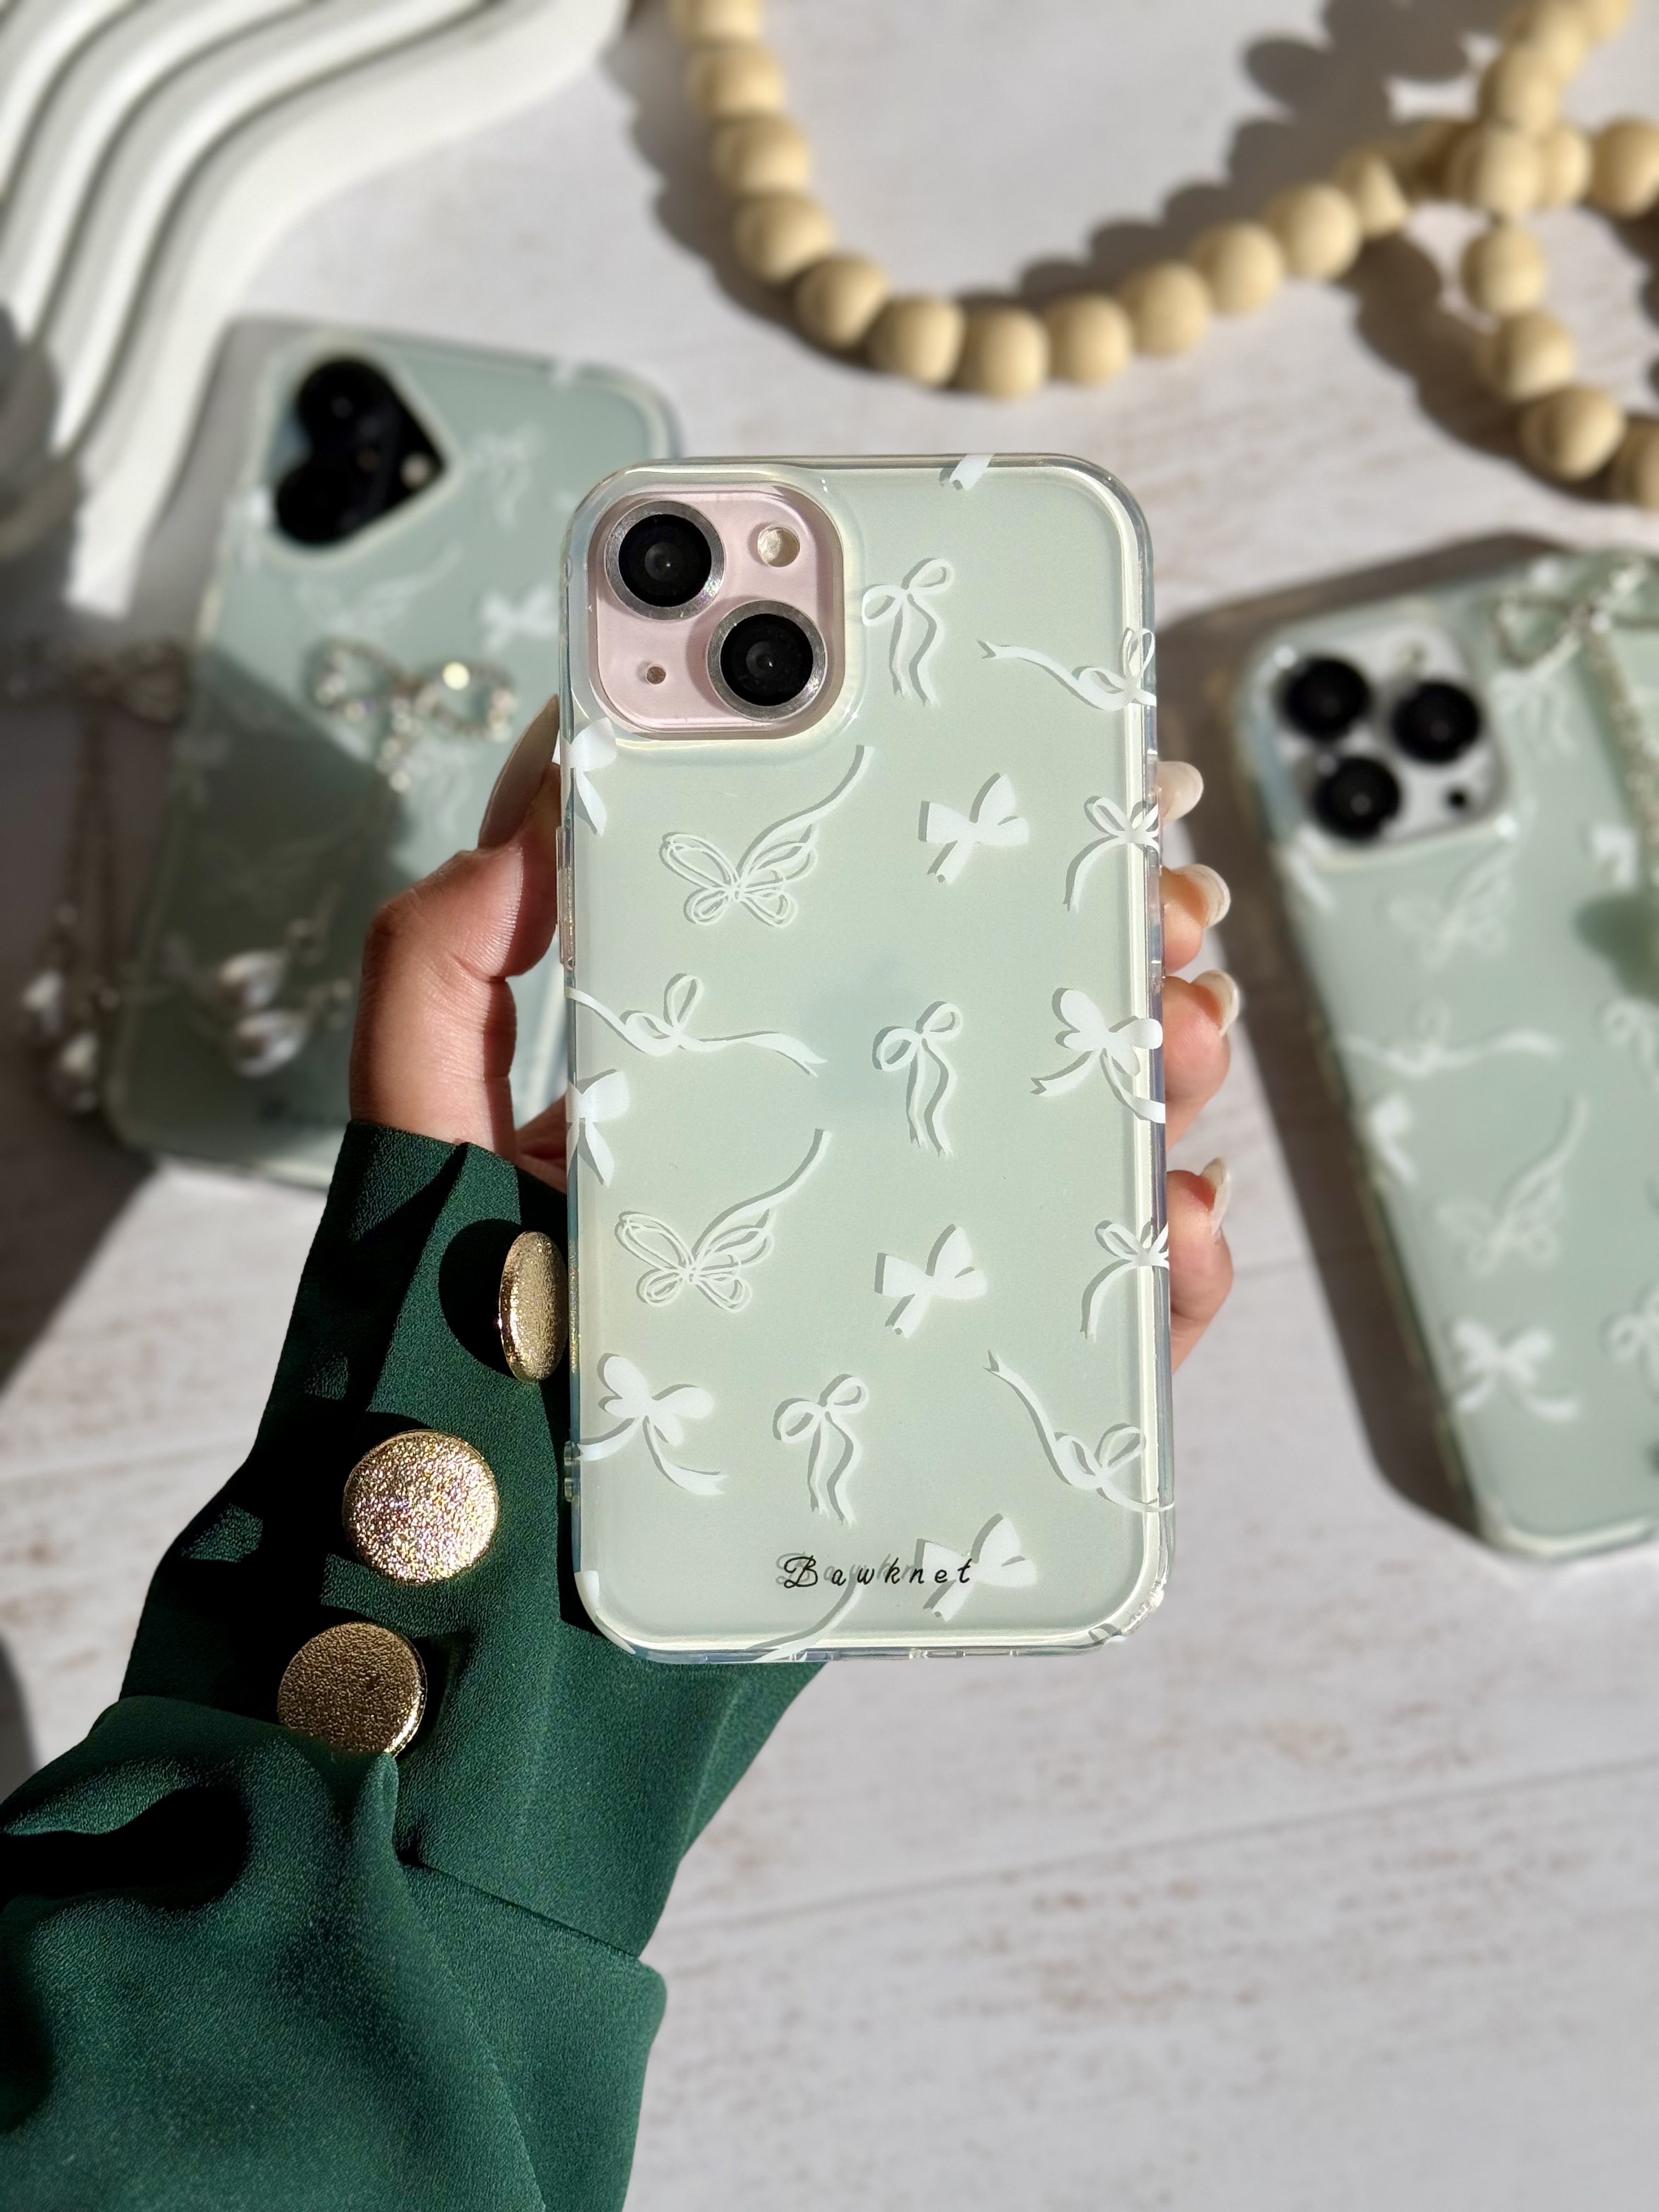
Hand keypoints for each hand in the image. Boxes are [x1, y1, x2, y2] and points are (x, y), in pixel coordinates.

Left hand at [350, 706, 1235, 1368]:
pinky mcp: (964, 1413)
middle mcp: (837, 1181)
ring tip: (1182, 1033)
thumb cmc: (458, 1374)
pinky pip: (1096, 1335)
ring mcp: (911, 1293)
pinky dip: (1170, 1276)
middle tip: (1161, 906)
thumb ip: (435, 981)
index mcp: (733, 1100)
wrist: (505, 1611)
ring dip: (1159, 1082)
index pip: (870, 962)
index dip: (979, 875)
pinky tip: (1186, 1217)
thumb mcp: (422, 1145)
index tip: (1064, 799)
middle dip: (1104, 958)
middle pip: (1003, 1046)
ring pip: (1072, 1165)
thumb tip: (521, 819)